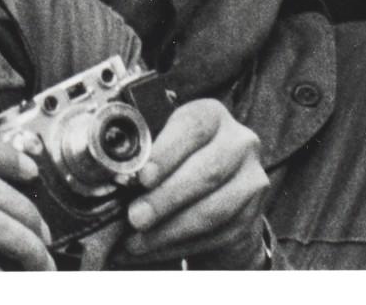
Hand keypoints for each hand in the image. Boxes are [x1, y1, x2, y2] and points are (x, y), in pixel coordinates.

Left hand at [108, 98, 268, 264]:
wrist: (219, 196)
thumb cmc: (182, 164)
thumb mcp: (165, 146)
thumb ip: (145, 154)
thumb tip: (113, 174)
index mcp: (212, 116)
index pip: (192, 128)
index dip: (166, 153)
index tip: (142, 177)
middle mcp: (239, 143)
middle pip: (206, 172)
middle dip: (165, 199)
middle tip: (134, 217)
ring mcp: (251, 180)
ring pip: (212, 210)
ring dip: (169, 230)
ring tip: (137, 241)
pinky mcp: (252, 216)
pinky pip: (216, 236)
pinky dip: (179, 247)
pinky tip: (153, 250)